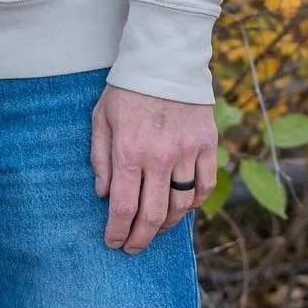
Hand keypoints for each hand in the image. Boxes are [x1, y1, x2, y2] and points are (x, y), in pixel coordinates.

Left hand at [90, 83, 216, 253]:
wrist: (165, 60)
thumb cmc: (127, 89)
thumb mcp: (101, 118)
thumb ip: (100, 158)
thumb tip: (103, 194)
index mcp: (129, 151)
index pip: (124, 207)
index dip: (118, 232)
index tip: (113, 243)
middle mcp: (159, 157)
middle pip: (153, 215)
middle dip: (140, 238)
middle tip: (132, 247)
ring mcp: (186, 153)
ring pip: (181, 206)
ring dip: (167, 226)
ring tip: (154, 230)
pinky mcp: (207, 145)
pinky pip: (204, 186)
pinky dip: (194, 203)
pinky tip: (182, 208)